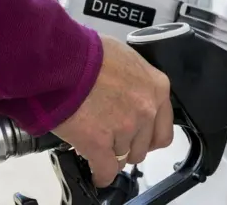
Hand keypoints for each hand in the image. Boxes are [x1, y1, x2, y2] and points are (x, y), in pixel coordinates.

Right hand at [51, 34, 173, 187]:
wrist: (62, 59)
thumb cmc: (87, 52)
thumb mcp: (123, 57)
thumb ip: (134, 80)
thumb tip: (126, 89)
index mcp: (156, 87)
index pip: (164, 128)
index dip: (148, 136)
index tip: (139, 138)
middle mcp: (146, 110)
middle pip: (143, 146)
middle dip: (129, 145)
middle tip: (113, 138)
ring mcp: (125, 128)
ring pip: (123, 157)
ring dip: (111, 154)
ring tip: (97, 144)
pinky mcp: (100, 143)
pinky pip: (106, 170)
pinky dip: (100, 174)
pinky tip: (96, 172)